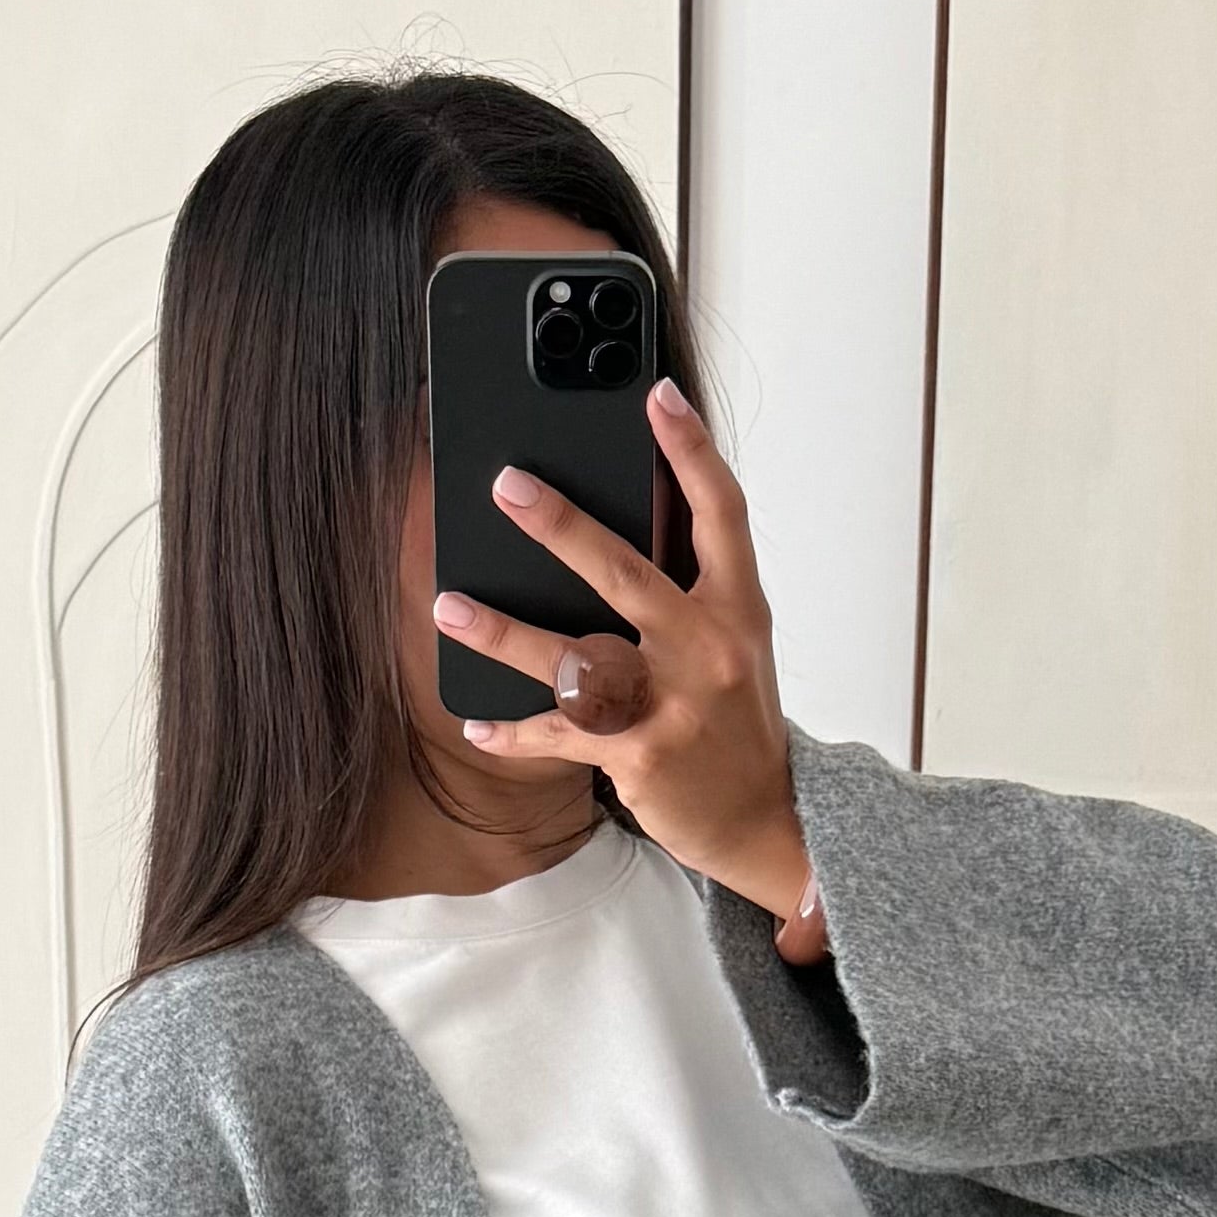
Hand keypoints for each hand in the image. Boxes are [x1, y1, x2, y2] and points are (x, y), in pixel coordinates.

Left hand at [431, 381, 831, 967]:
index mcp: (738, 610)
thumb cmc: (738, 724)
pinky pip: (560, 734)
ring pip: (573, 657)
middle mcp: (708, 649)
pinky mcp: (638, 755)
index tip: (659, 397)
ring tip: (450, 606)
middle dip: (561, 527)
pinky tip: (478, 721)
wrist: (766, 820)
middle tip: (508, 486)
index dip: (691, 450)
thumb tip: (615, 534)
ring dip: (504, 632)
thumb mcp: (736, 646)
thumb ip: (692, 592)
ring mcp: (672, 704)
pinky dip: (514, 732)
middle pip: (626, 574)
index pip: (722, 514)